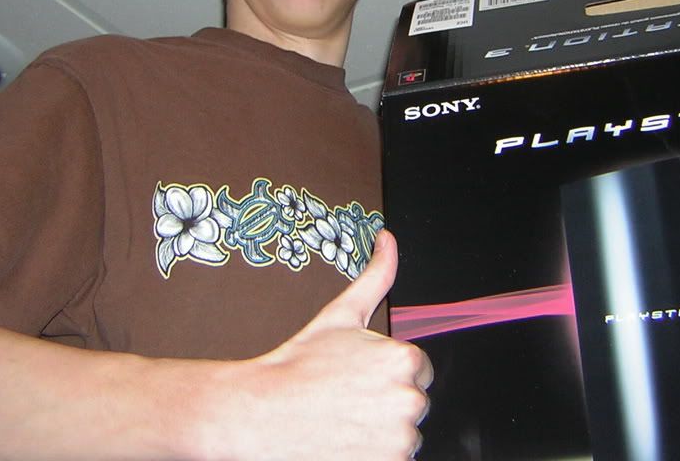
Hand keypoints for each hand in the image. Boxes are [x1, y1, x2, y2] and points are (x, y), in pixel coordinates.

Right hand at [206, 229, 432, 459]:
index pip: (418, 370)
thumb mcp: (341, 314)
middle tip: (346, 399)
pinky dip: (373, 453)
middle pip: (412, 403)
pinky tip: (345, 442)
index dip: (387, 372)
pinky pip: (393, 458)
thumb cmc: (298, 365)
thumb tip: (388, 240)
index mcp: (405, 359)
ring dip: (381, 432)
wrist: (260, 413)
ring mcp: (399, 440)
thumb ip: (377, 275)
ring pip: (404, 435)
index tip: (358, 377)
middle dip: (386, 402)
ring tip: (343, 421)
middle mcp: (410, 400)